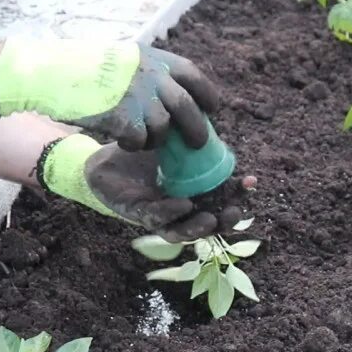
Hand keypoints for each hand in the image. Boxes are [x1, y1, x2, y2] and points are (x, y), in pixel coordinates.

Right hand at [0, 38, 218, 150]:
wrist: (49, 72)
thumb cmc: (84, 69)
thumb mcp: (124, 60)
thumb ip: (150, 74)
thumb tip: (177, 96)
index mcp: (153, 59)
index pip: (193, 77)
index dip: (206, 95)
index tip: (212, 110)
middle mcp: (151, 76)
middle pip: (187, 108)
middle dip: (196, 130)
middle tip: (198, 144)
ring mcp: (138, 97)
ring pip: (163, 129)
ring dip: (157, 140)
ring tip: (142, 139)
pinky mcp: (122, 118)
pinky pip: (139, 141)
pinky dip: (133, 145)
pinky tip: (121, 139)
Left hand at [38, 134, 222, 241]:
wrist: (100, 159)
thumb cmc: (138, 151)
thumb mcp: (168, 141)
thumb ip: (189, 139)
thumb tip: (213, 120)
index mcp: (191, 191)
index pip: (221, 196)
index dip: (239, 193)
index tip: (251, 182)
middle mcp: (178, 207)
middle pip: (208, 221)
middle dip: (224, 221)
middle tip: (235, 213)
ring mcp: (159, 215)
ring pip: (183, 230)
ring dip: (199, 227)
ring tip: (210, 219)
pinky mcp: (138, 215)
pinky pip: (157, 219)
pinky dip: (171, 213)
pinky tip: (181, 204)